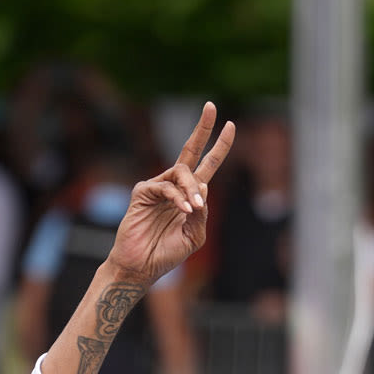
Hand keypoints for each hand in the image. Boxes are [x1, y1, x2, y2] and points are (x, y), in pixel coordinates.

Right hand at [105, 102, 234, 288]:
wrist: (142, 267)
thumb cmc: (167, 253)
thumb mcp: (195, 235)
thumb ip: (203, 213)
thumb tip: (204, 188)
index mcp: (191, 195)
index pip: (208, 165)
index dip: (219, 146)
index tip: (231, 125)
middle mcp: (175, 186)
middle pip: (190, 150)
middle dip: (203, 129)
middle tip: (211, 106)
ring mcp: (158, 187)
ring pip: (182, 172)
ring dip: (192, 189)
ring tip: (193, 209)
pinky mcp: (142, 192)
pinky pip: (166, 186)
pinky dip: (177, 198)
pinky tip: (184, 210)